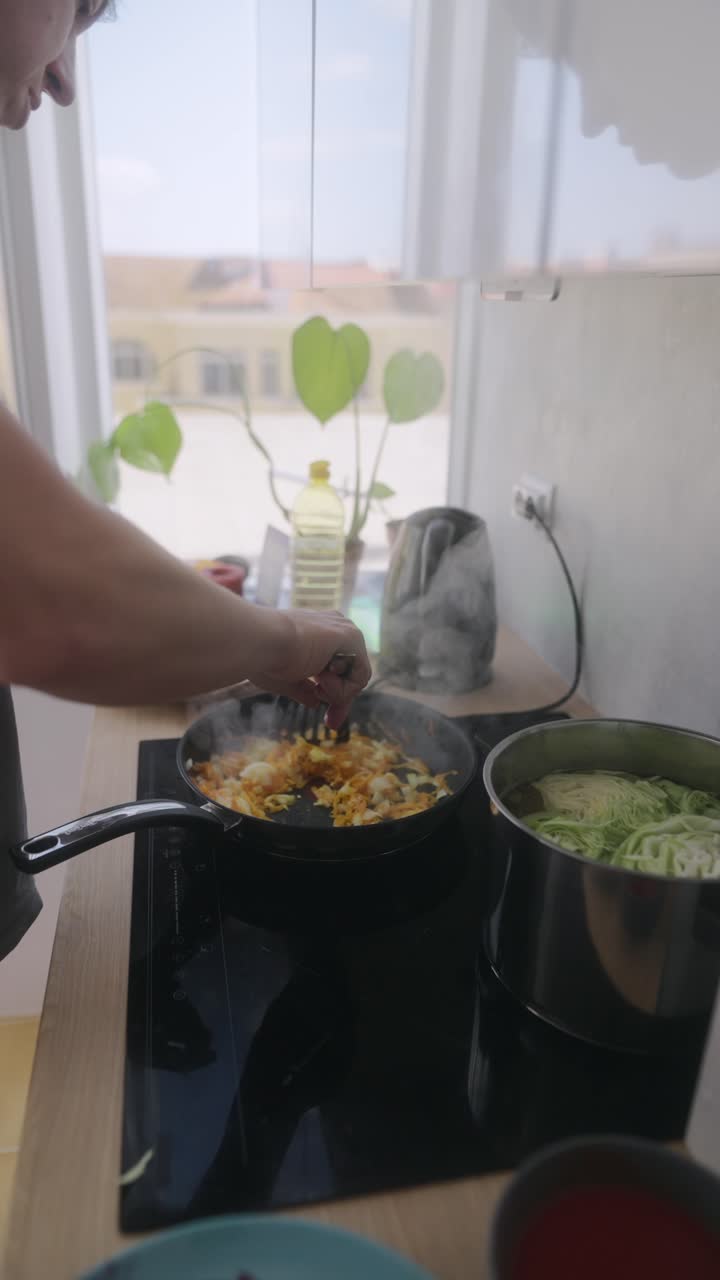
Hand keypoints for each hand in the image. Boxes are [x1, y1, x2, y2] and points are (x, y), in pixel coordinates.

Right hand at [250, 609, 371, 727]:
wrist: (259, 641)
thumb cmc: (263, 658)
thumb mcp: (285, 679)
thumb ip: (303, 689)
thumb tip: (315, 702)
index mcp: (316, 633)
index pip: (337, 669)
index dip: (334, 696)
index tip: (328, 721)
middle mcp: (333, 627)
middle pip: (350, 673)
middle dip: (341, 700)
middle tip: (331, 723)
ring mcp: (343, 630)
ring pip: (356, 676)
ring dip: (337, 692)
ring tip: (316, 687)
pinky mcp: (350, 636)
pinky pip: (360, 675)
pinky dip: (343, 688)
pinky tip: (322, 681)